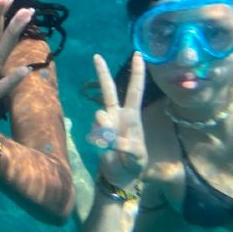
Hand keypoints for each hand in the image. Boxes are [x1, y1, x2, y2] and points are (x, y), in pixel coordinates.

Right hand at [89, 52, 147, 188]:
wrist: (119, 177)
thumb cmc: (133, 164)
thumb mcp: (137, 157)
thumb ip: (127, 146)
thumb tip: (112, 137)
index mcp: (133, 116)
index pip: (135, 91)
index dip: (137, 73)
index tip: (138, 55)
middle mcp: (118, 115)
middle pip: (109, 90)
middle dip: (102, 73)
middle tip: (97, 55)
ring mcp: (105, 123)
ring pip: (100, 116)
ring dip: (106, 130)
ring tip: (113, 145)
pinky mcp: (95, 133)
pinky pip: (94, 132)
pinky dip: (101, 142)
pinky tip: (106, 149)